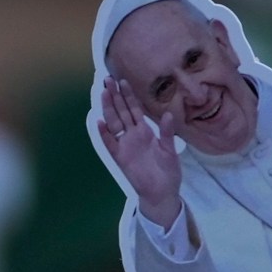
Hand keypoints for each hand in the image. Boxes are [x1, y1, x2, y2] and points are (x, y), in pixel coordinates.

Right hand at [98, 76, 185, 229]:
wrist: (162, 192)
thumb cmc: (168, 172)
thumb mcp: (170, 150)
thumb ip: (167, 132)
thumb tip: (168, 114)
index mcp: (145, 131)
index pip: (134, 109)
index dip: (128, 96)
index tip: (123, 81)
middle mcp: (132, 135)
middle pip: (121, 111)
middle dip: (115, 96)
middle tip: (108, 79)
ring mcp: (125, 145)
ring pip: (114, 123)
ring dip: (109, 108)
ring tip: (104, 93)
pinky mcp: (120, 157)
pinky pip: (111, 144)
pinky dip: (105, 134)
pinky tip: (100, 123)